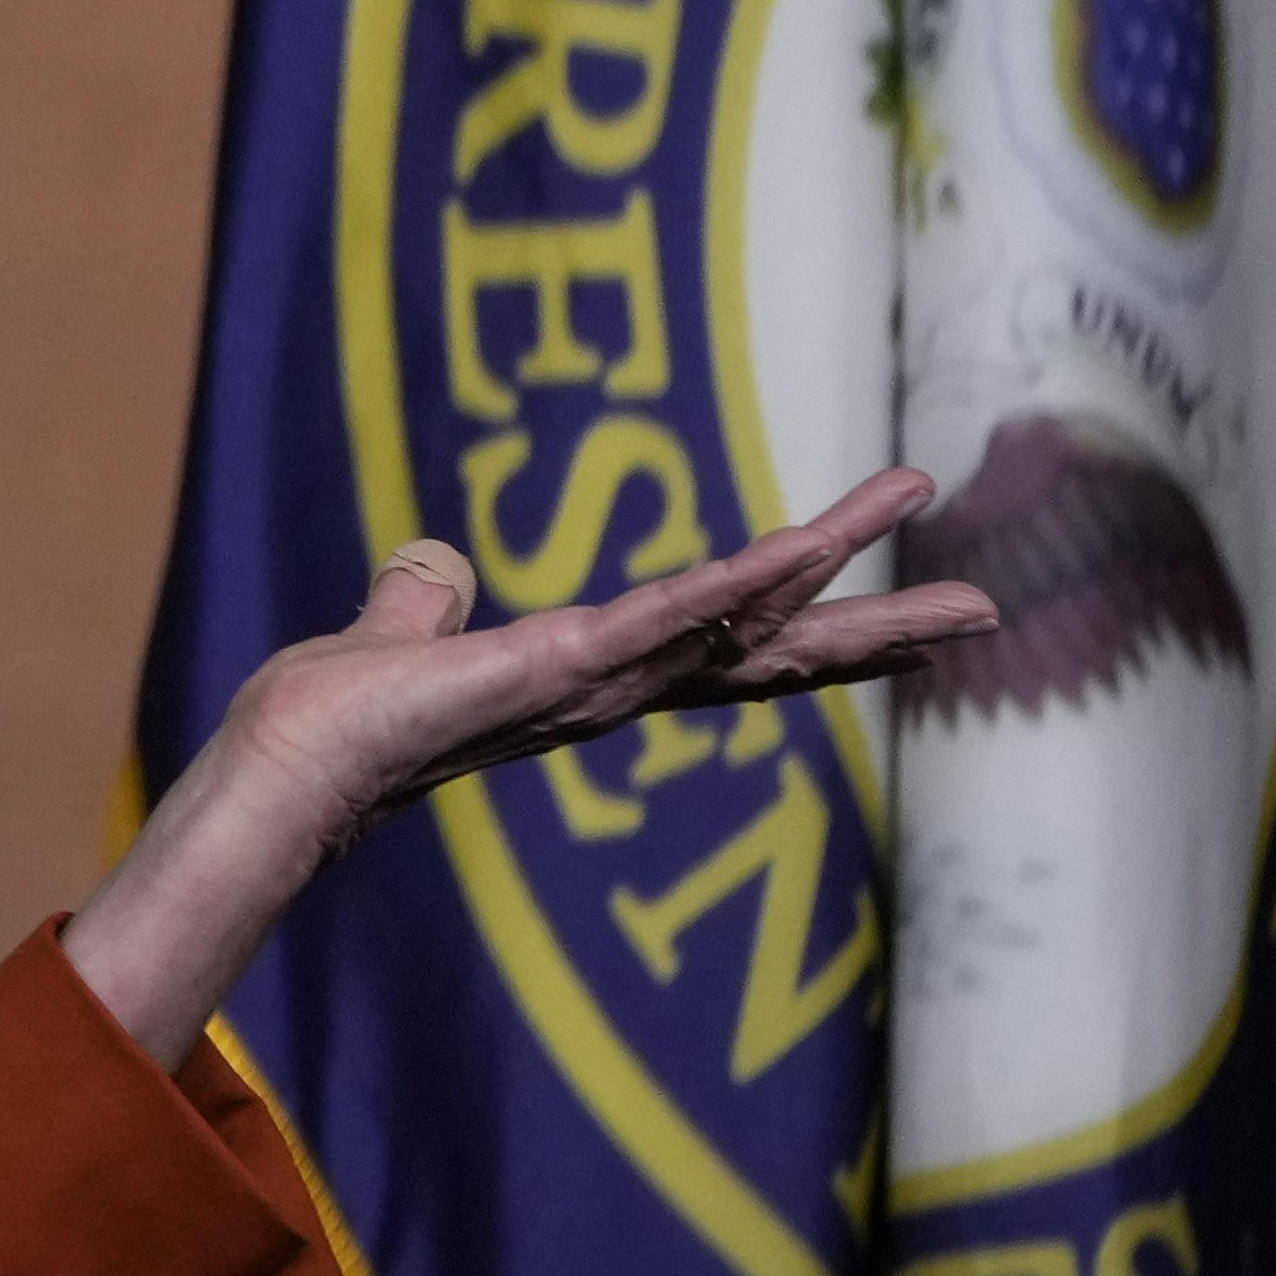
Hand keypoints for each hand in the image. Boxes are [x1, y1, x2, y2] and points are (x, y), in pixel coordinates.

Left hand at [63, 469, 998, 1061]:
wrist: (288, 762)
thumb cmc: (335, 717)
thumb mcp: (405, 635)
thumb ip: (426, 600)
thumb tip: (433, 561)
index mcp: (595, 677)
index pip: (725, 645)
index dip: (803, 616)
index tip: (885, 595)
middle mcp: (616, 690)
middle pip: (771, 655)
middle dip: (877, 635)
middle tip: (987, 612)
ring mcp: (599, 681)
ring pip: (741, 619)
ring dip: (829, 569)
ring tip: (915, 513)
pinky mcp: (561, 666)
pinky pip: (667, 616)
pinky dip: (736, 582)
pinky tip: (802, 544)